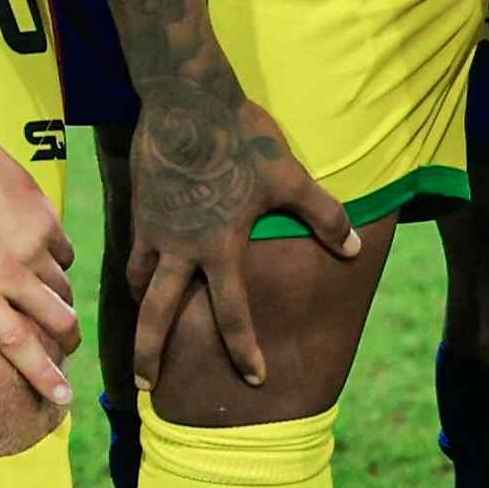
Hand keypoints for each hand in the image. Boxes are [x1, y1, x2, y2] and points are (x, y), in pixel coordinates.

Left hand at [0, 123, 79, 402]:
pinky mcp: (46, 220)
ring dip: (59, 303)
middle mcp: (9, 273)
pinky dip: (56, 264)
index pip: (17, 344)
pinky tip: (38, 258)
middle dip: (68, 343)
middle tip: (66, 348)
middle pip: (58, 322)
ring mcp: (32, 245)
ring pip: (63, 290)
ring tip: (46, 304)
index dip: (43, 375)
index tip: (64, 400)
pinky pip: (64, 255)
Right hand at [127, 73, 355, 392]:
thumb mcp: (290, 176)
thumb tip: (353, 249)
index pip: (231, 314)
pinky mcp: (139, 207)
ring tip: (144, 328)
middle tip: (147, 389)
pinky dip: (138, 270)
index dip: (244, 349)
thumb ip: (324, 215)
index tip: (254, 377)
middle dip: (151, 355)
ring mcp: (153, 228)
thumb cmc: (241, 138)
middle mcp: (180, 248)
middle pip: (158, 315)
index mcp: (219, 248)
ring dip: (142, 310)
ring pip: (140, 283)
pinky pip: (134, 250)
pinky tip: (143, 273)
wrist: (185, 98)